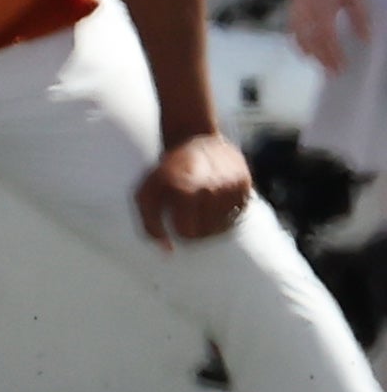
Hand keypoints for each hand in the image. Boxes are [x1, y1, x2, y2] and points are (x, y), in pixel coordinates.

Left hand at [136, 133, 253, 246]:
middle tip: (188, 213)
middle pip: (205, 234)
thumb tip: (167, 252)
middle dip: (194, 229)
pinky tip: (215, 201)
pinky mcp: (246, 186)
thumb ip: (150, 225)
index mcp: (184, 188)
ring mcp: (231, 187)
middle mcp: (211, 187)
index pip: (187, 233)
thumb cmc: (166, 173)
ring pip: (223, 228)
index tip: (176, 219)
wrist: (195, 139)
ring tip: (201, 205)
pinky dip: (225, 215)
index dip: (180, 231)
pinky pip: (237, 217)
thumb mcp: (146, 193)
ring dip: (210, 223)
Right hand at [292, 0, 371, 71]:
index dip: (334, 56)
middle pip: (312, 44)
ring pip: (299, 39)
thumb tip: (365, 38)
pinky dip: (298, 42)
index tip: (342, 68)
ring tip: (317, 63)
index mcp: (323, 12)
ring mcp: (296, 11)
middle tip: (332, 72)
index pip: (328, 41)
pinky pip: (292, 30)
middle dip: (322, 59)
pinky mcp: (292, 7)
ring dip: (309, 53)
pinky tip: (304, 46)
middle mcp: (306, 15)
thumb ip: (360, 18)